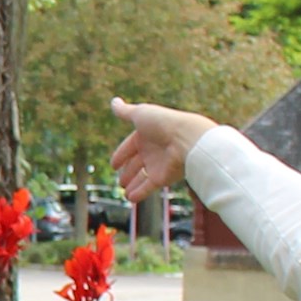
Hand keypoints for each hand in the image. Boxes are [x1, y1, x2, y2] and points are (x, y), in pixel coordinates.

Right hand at [106, 99, 221, 206]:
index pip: (129, 147)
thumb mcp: (141, 114)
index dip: (121, 155)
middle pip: (136, 163)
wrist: (186, 139)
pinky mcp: (163, 177)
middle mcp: (152, 150)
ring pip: (142, 177)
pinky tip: (131, 199)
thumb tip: (113, 102)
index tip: (114, 164)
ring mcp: (158, 165)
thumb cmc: (163, 123)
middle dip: (128, 172)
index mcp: (146, 135)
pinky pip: (149, 187)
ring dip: (133, 185)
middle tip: (120, 180)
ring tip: (125, 192)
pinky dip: (140, 193)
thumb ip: (125, 111)